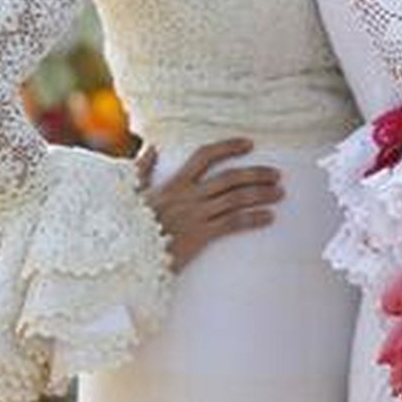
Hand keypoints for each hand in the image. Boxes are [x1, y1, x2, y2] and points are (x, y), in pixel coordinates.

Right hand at [135, 138, 283, 272]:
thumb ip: (142, 170)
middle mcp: (186, 196)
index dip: (228, 147)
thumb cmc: (125, 227)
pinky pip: (232, 223)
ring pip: (236, 199)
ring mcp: (194, 216)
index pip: (204, 156)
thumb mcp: (129, 195)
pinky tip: (269, 217)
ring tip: (280, 193)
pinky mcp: (199, 236)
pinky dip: (253, 218)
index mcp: (172, 184)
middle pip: (230, 178)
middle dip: (256, 173)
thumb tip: (151, 147)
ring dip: (261, 194)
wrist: (122, 257)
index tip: (249, 144)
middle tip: (277, 174)